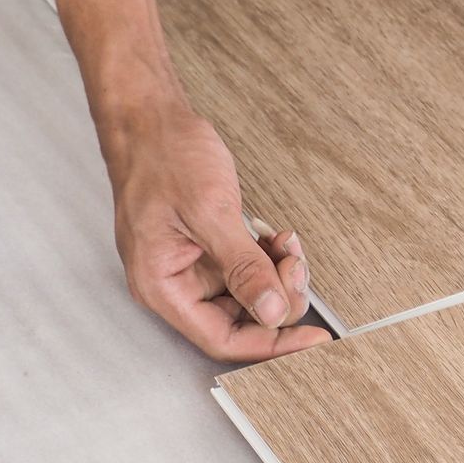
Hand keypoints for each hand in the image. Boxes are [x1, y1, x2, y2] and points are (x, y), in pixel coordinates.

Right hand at [100, 98, 330, 360]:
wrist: (151, 117)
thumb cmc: (162, 156)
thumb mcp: (209, 211)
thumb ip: (243, 266)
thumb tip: (272, 311)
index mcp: (161, 285)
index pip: (223, 339)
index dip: (272, 344)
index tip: (312, 338)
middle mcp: (173, 283)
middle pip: (240, 320)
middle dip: (278, 298)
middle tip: (296, 266)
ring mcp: (191, 266)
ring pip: (249, 294)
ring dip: (277, 275)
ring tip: (288, 246)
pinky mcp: (207, 248)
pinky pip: (247, 268)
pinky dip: (269, 257)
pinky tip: (277, 238)